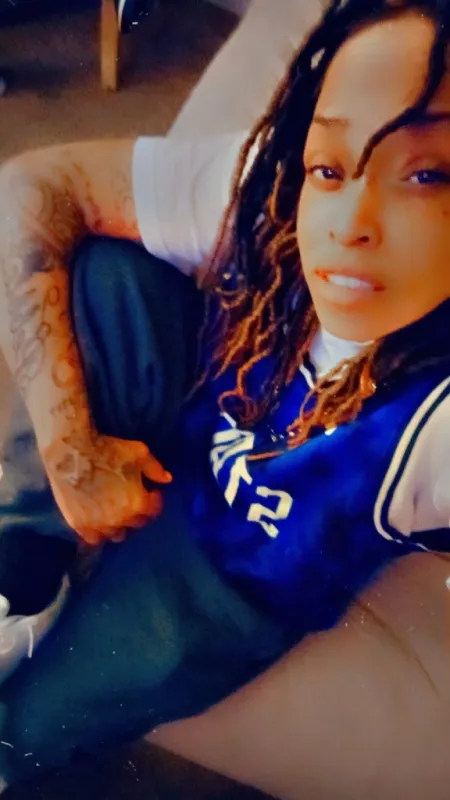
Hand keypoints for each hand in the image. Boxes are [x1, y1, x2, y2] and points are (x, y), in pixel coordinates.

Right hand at [40, 428, 171, 544]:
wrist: (71, 454)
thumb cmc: (108, 451)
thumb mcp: (139, 453)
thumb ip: (155, 468)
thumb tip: (167, 479)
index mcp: (138, 504)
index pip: (153, 510)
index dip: (153, 499)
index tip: (150, 491)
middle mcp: (121, 520)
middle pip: (135, 523)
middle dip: (136, 511)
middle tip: (129, 498)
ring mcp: (100, 526)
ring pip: (115, 534)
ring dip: (118, 525)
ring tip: (113, 512)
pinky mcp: (80, 526)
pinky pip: (94, 538)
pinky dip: (98, 532)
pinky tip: (97, 521)